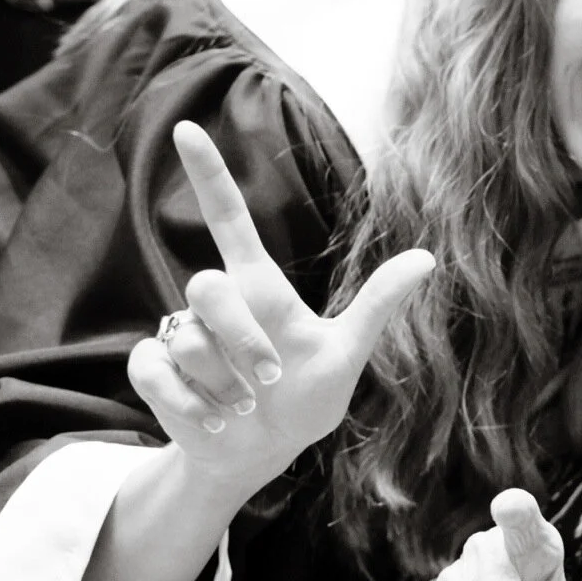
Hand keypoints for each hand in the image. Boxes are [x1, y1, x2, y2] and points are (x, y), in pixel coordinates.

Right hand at [126, 121, 433, 500]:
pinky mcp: (153, 370)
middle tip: (270, 379)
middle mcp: (216, 304)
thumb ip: (377, 305)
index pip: (229, 219)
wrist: (262, 453)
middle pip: (206, 285)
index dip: (209, 175)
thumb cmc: (307, 398)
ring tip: (244, 406)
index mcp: (259, 288)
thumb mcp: (347, 354)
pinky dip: (190, 406)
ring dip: (223, 385)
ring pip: (187, 340)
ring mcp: (181, 334)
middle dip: (242, 341)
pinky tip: (212, 421)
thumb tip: (428, 258)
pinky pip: (155, 373)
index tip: (188, 127)